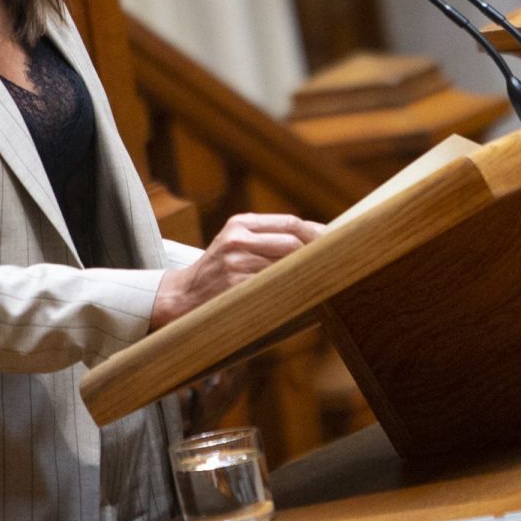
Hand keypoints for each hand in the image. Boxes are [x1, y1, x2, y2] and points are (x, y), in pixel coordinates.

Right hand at [149, 213, 326, 329]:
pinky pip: (275, 288)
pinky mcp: (235, 286)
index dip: (317, 233)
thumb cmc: (218, 272)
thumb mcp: (236, 245)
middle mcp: (237, 238)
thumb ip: (268, 240)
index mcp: (240, 223)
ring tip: (327, 280)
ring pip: (287, 266)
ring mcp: (235, 262)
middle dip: (318, 254)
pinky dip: (294, 292)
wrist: (181, 297)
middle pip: (293, 242)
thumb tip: (319, 240)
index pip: (290, 223)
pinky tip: (306, 297)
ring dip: (309, 274)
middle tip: (340, 263)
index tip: (338, 242)